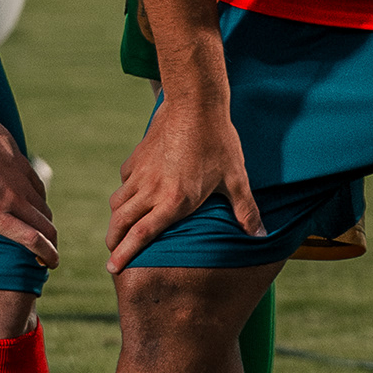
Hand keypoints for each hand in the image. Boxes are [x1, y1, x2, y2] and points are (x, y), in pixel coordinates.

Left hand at [0, 112, 58, 271]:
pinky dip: (41, 200)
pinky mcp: (22, 163)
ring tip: (42, 232)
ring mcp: (21, 180)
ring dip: (46, 223)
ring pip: (44, 207)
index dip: (47, 254)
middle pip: (46, 227)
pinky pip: (39, 188)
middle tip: (49, 255)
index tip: (51, 264)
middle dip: (52, 245)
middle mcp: (14, 199)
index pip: (32, 240)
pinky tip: (34, 203)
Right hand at [108, 91, 254, 265]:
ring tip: (117, 231)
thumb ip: (245, 210)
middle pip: (121, 222)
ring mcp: (141, 173)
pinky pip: (124, 183)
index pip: (142, 234)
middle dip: (113, 241)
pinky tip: (132, 196)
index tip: (113, 268)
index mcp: (174, 200)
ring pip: (117, 202)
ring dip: (115, 221)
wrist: (194, 105)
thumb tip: (260, 235)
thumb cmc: (218, 142)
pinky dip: (124, 195)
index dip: (125, 253)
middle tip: (112, 255)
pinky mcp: (137, 158)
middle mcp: (151, 189)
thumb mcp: (235, 180)